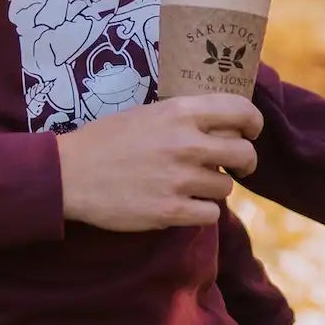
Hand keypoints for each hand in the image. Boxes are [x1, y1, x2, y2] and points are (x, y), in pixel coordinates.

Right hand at [57, 95, 261, 231]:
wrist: (70, 174)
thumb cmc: (106, 140)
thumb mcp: (148, 113)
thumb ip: (185, 117)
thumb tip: (220, 125)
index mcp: (181, 112)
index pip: (240, 110)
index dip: (253, 122)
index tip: (250, 131)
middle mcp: (186, 143)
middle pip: (245, 154)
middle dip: (245, 162)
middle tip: (234, 166)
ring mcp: (180, 179)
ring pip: (227, 187)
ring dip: (215, 188)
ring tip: (191, 184)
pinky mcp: (171, 211)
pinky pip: (211, 214)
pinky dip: (202, 212)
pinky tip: (184, 204)